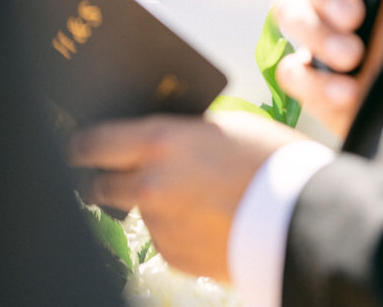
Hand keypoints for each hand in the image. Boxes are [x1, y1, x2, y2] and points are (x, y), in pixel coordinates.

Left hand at [69, 110, 303, 280]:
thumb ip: (179, 133)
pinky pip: (163, 237)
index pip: (91, 144)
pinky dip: (175, 229)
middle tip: (115, 173)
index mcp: (158, 143)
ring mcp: (160, 224)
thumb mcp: (222, 126)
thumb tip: (154, 140)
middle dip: (102, 179)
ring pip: (137, 211)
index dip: (80, 146)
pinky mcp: (175, 256)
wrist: (304, 217)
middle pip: (98, 185)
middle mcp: (149, 184)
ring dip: (151, 204)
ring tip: (193, 196)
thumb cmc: (272, 162)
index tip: (78, 147)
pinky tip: (206, 218)